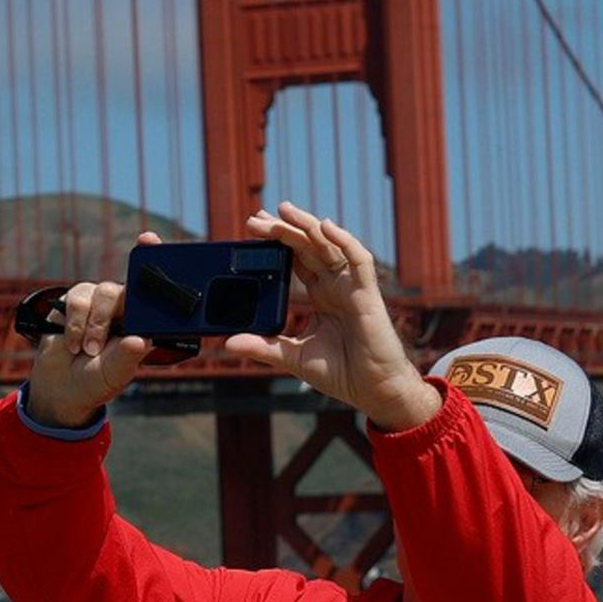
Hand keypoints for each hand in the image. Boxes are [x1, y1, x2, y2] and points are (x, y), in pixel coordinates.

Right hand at [19, 233, 166, 429]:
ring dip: (91, 325)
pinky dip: (74, 323)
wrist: (61, 387)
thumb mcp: (114, 375)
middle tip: (97, 346)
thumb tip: (138, 339)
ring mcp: (100, 302)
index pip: (155, 288)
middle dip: (108, 316)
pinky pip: (78, 297)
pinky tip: (72, 343)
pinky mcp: (76, 301)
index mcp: (143, 321)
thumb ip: (126, 359)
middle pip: (122, 289)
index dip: (155, 260)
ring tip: (85, 351)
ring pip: (100, 292)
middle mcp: (124, 307)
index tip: (148, 239)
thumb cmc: (97, 381)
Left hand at [222, 204, 439, 432]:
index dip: (277, 242)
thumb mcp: (293, 357)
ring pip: (330, 245)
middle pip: (308, 247)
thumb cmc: (342, 372)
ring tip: (283, 210)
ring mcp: (352, 287)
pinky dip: (343, 240)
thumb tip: (228, 342)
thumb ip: (263, 347)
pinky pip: (358, 260)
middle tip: (256, 218)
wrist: (374, 391)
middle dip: (284, 229)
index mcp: (321, 295)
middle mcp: (336, 286)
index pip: (296, 259)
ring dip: (307, 226)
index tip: (253, 230)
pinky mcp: (367, 295)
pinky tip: (326, 226)